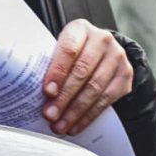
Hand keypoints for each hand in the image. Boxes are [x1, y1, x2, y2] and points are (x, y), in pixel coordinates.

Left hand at [41, 20, 133, 135]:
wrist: (102, 54)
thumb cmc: (74, 53)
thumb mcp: (60, 50)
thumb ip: (49, 65)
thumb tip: (30, 94)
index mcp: (80, 29)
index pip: (69, 50)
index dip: (57, 72)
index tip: (47, 92)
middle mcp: (102, 40)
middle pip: (82, 72)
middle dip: (64, 97)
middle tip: (50, 115)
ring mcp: (117, 57)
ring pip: (95, 89)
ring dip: (75, 111)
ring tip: (60, 125)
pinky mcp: (125, 75)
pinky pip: (106, 100)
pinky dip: (89, 116)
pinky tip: (76, 126)